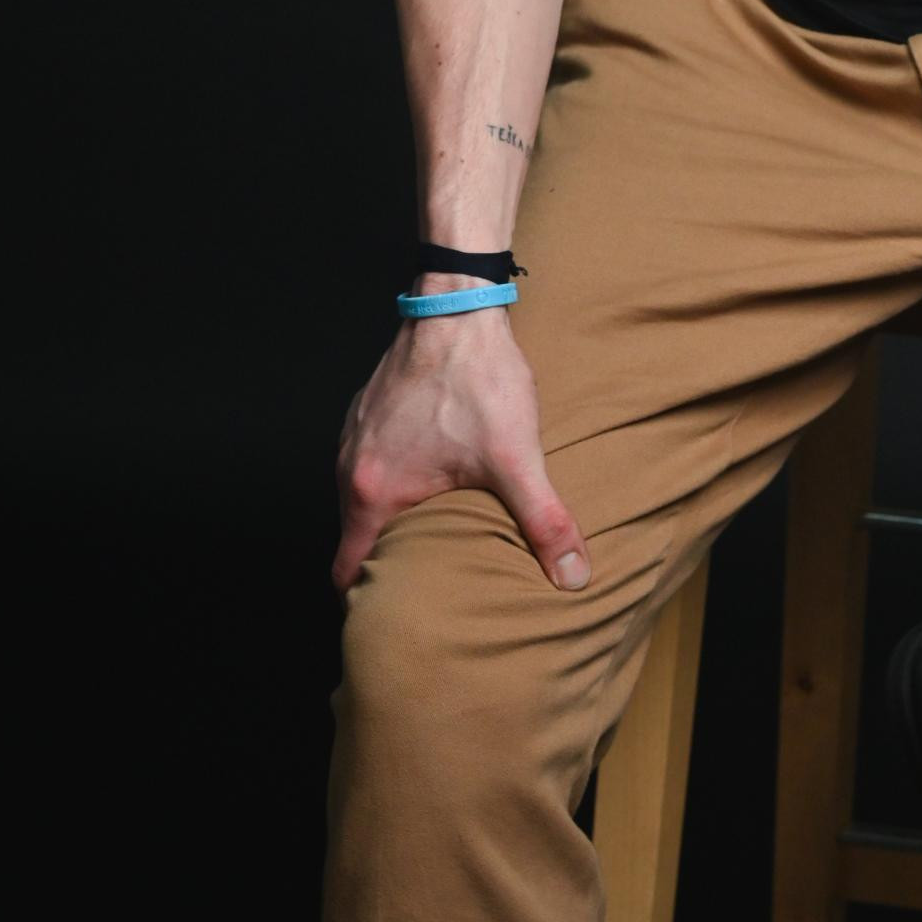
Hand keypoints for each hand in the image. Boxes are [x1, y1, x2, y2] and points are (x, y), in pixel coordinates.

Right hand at [332, 296, 590, 597]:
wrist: (458, 304)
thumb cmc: (479, 378)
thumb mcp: (516, 457)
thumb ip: (543, 522)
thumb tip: (574, 578)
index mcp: (372, 491)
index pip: (347, 571)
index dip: (364, 602)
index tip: (387, 616)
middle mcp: (348, 466)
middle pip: (354, 537)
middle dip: (383, 566)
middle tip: (419, 588)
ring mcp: (354, 435)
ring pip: (361, 498)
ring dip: (389, 521)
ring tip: (428, 542)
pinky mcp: (368, 410)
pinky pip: (369, 462)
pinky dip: (392, 482)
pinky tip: (430, 483)